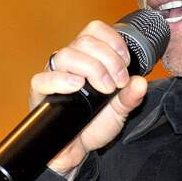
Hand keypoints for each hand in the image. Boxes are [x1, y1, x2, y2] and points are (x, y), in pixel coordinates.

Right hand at [29, 20, 147, 176]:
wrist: (78, 150)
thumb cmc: (96, 124)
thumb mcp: (121, 109)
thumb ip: (131, 96)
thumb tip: (141, 83)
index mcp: (88, 56)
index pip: (95, 30)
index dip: (113, 40)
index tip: (126, 62)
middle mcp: (70, 61)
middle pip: (84, 41)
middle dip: (108, 60)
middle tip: (118, 83)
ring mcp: (53, 74)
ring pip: (66, 55)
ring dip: (91, 68)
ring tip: (104, 89)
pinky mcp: (40, 92)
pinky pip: (42, 78)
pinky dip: (60, 80)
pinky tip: (76, 86)